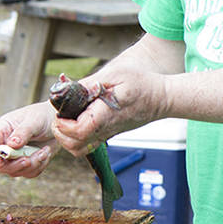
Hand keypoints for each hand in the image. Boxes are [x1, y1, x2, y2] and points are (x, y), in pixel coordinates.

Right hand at [0, 102, 57, 177]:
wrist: (58, 121)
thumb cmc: (43, 115)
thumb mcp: (34, 120)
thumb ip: (23, 132)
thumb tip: (11, 144)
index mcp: (2, 130)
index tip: (0, 162)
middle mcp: (6, 144)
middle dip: (15, 165)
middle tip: (29, 159)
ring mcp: (16, 155)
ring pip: (15, 171)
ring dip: (32, 164)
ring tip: (44, 151)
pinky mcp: (28, 162)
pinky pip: (29, 173)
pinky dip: (39, 166)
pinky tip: (45, 152)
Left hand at [52, 69, 167, 156]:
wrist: (163, 98)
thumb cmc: (142, 83)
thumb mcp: (116, 74)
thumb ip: (90, 83)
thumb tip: (68, 89)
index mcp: (106, 115)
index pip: (79, 131)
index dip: (63, 125)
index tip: (60, 113)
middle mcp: (106, 129)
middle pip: (75, 146)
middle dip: (61, 134)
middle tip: (59, 117)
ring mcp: (108, 134)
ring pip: (80, 149)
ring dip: (67, 138)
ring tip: (66, 120)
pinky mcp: (110, 134)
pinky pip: (88, 144)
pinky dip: (76, 137)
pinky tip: (77, 120)